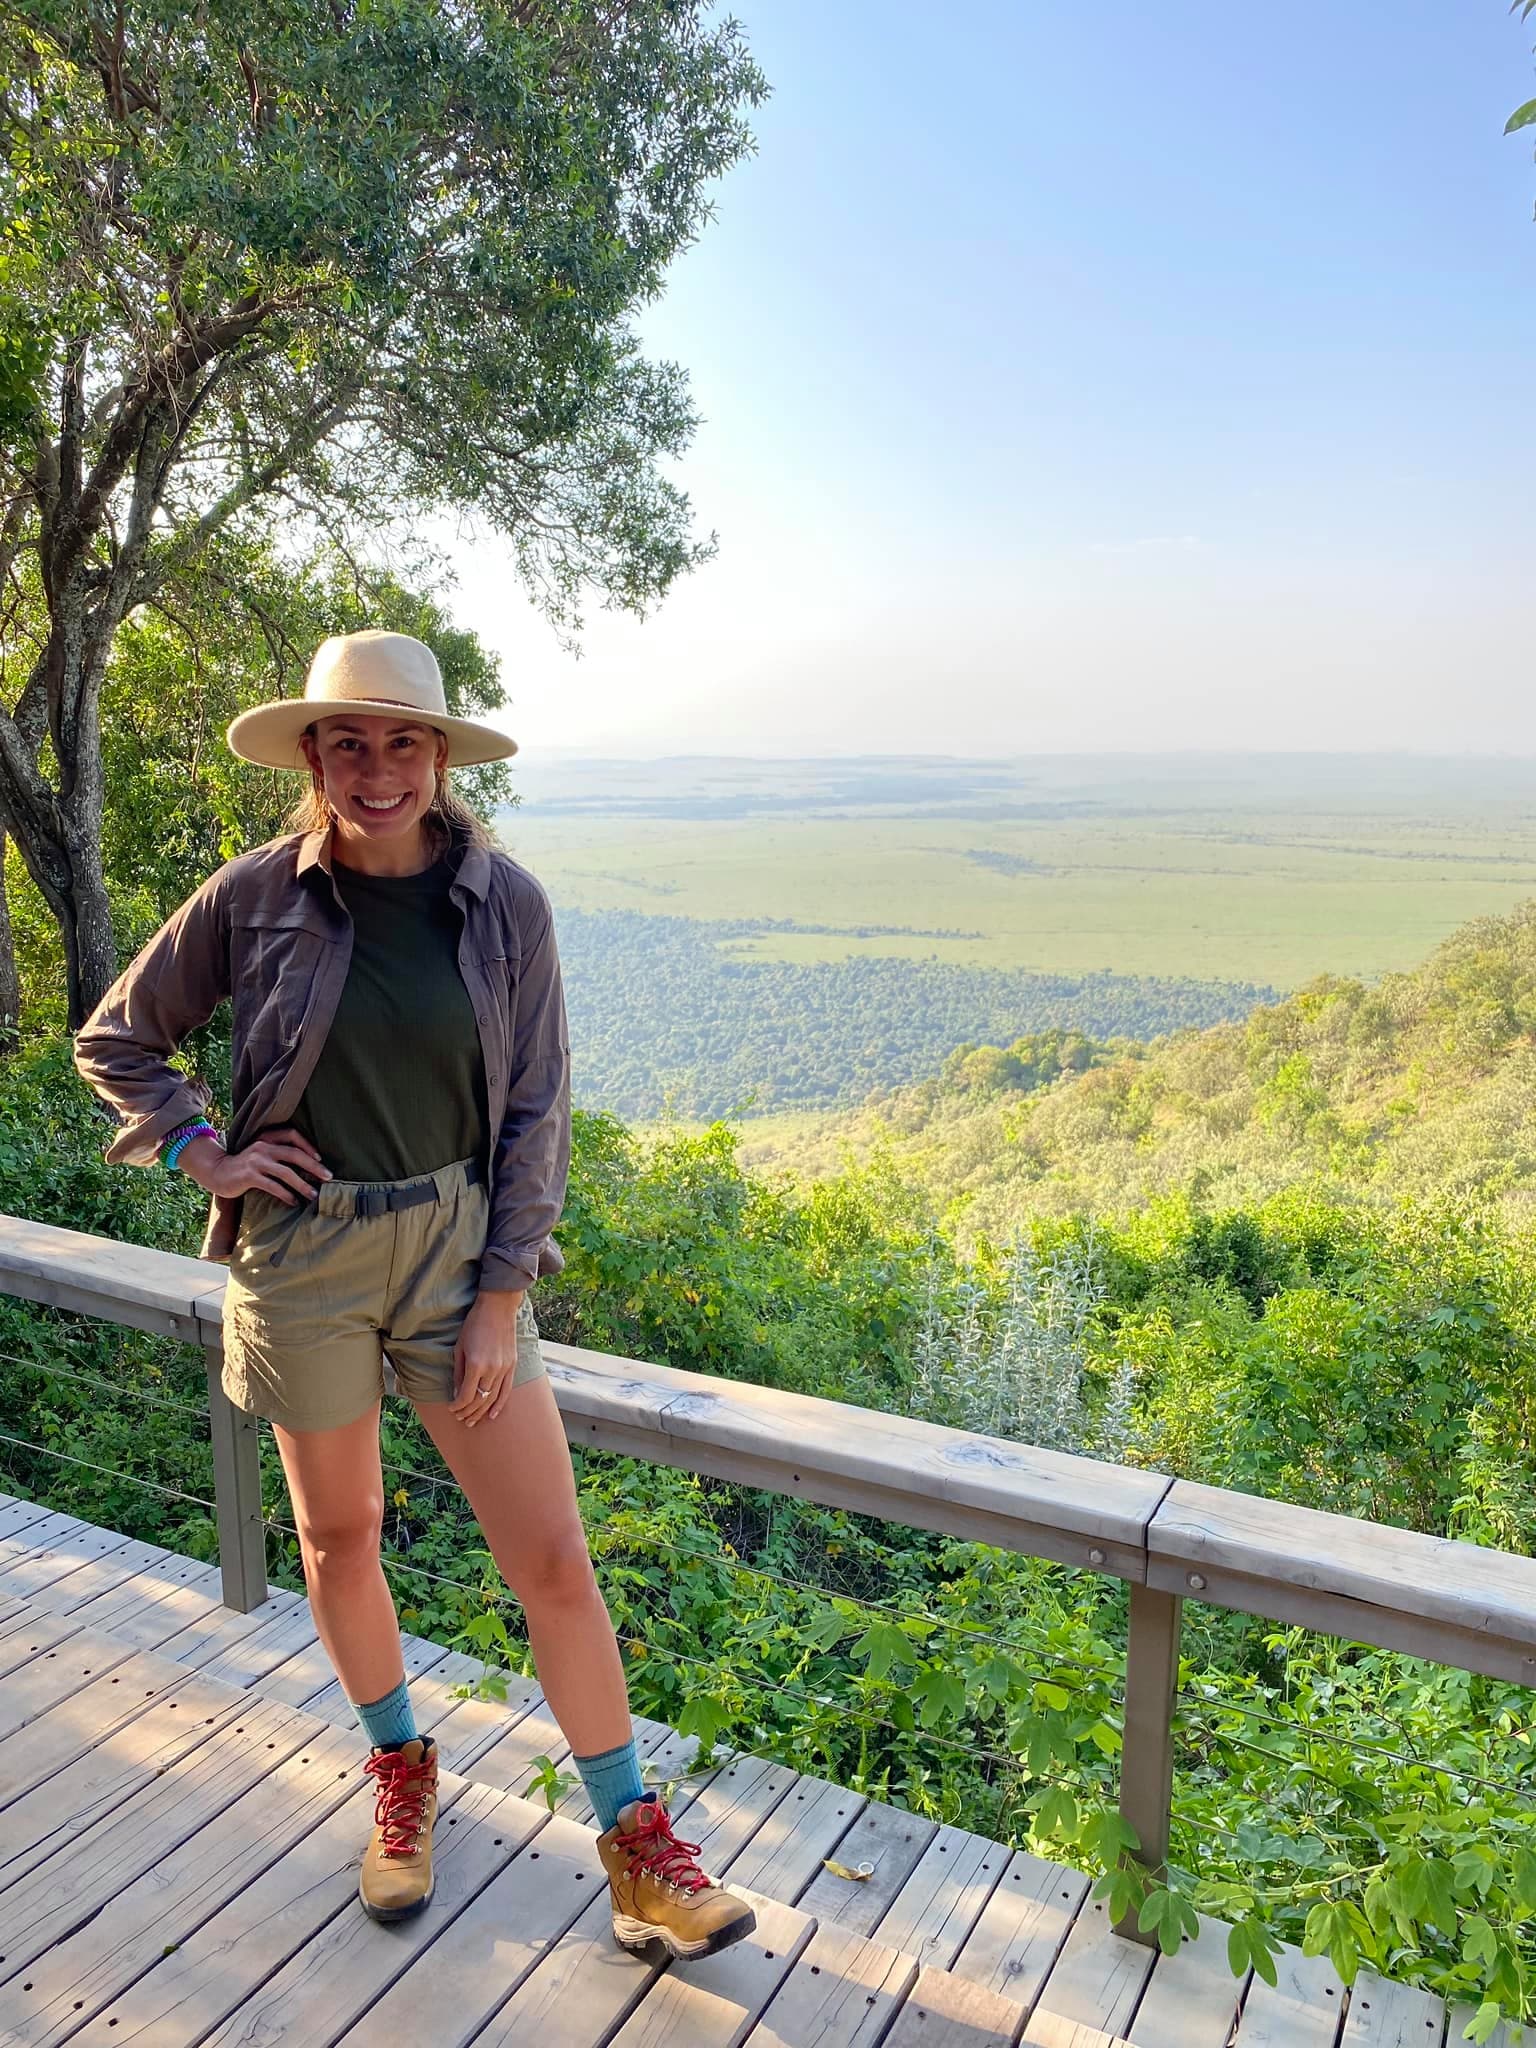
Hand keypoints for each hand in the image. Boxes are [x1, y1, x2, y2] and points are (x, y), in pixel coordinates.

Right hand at [180, 1126, 331, 1204]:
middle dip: (314, 1166)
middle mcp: (262, 1146)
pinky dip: (286, 1194)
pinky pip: (273, 1186)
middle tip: (328, 1177)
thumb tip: (307, 1165)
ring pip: (286, 1172)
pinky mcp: (249, 1176)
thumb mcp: (260, 1153)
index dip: (308, 1145)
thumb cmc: (244, 1165)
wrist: (216, 1171)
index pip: (292, 1134)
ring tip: (314, 1195)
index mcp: (266, 1137)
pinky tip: (294, 1202)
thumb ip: (277, 1153)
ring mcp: (255, 1161)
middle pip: (294, 1154)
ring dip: (303, 1184)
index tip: (320, 1158)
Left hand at [452, 1290, 523, 1425]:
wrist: (497, 1308)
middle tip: (460, 1420)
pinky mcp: (512, 1366)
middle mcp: (492, 1369)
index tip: (451, 1409)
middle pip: (479, 1400)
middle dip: (468, 1412)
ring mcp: (504, 1368)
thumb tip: (456, 1393)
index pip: (466, 1396)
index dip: (457, 1406)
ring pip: (492, 1398)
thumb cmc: (474, 1325)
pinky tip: (493, 1415)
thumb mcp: (459, 1347)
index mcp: (475, 1364)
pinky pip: (506, 1390)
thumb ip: (458, 1373)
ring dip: (481, 1412)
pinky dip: (499, 1404)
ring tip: (473, 1421)